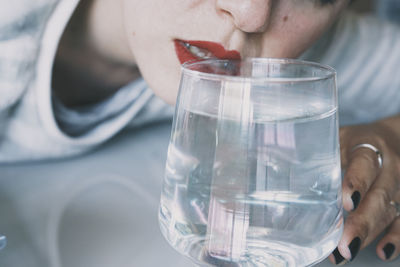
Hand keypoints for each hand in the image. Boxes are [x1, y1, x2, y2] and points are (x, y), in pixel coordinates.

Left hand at [329, 121, 399, 264]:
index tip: (346, 202)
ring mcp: (398, 185)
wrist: (391, 139)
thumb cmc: (354, 141)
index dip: (357, 182)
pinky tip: (382, 251)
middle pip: (379, 195)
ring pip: (389, 211)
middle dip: (362, 221)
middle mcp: (388, 166)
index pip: (365, 163)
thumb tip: (278, 167)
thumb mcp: (336, 137)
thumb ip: (317, 151)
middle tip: (343, 243)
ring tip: (346, 252)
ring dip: (369, 234)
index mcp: (368, 146)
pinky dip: (394, 238)